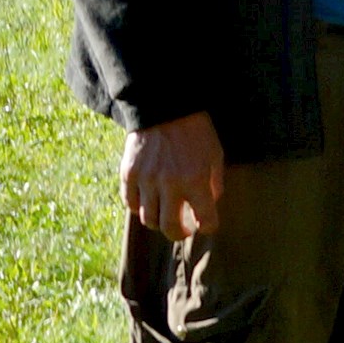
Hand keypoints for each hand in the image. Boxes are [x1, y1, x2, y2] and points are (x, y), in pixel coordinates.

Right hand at [120, 112, 225, 237]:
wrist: (165, 108)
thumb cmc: (195, 132)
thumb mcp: (215, 156)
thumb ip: (214, 184)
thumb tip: (208, 207)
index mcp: (195, 180)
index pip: (204, 220)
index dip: (208, 227)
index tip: (206, 225)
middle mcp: (169, 185)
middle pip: (169, 227)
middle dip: (179, 233)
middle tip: (184, 228)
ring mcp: (146, 180)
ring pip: (148, 219)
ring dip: (158, 221)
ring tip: (166, 214)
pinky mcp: (128, 173)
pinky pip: (130, 203)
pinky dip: (139, 207)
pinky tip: (149, 202)